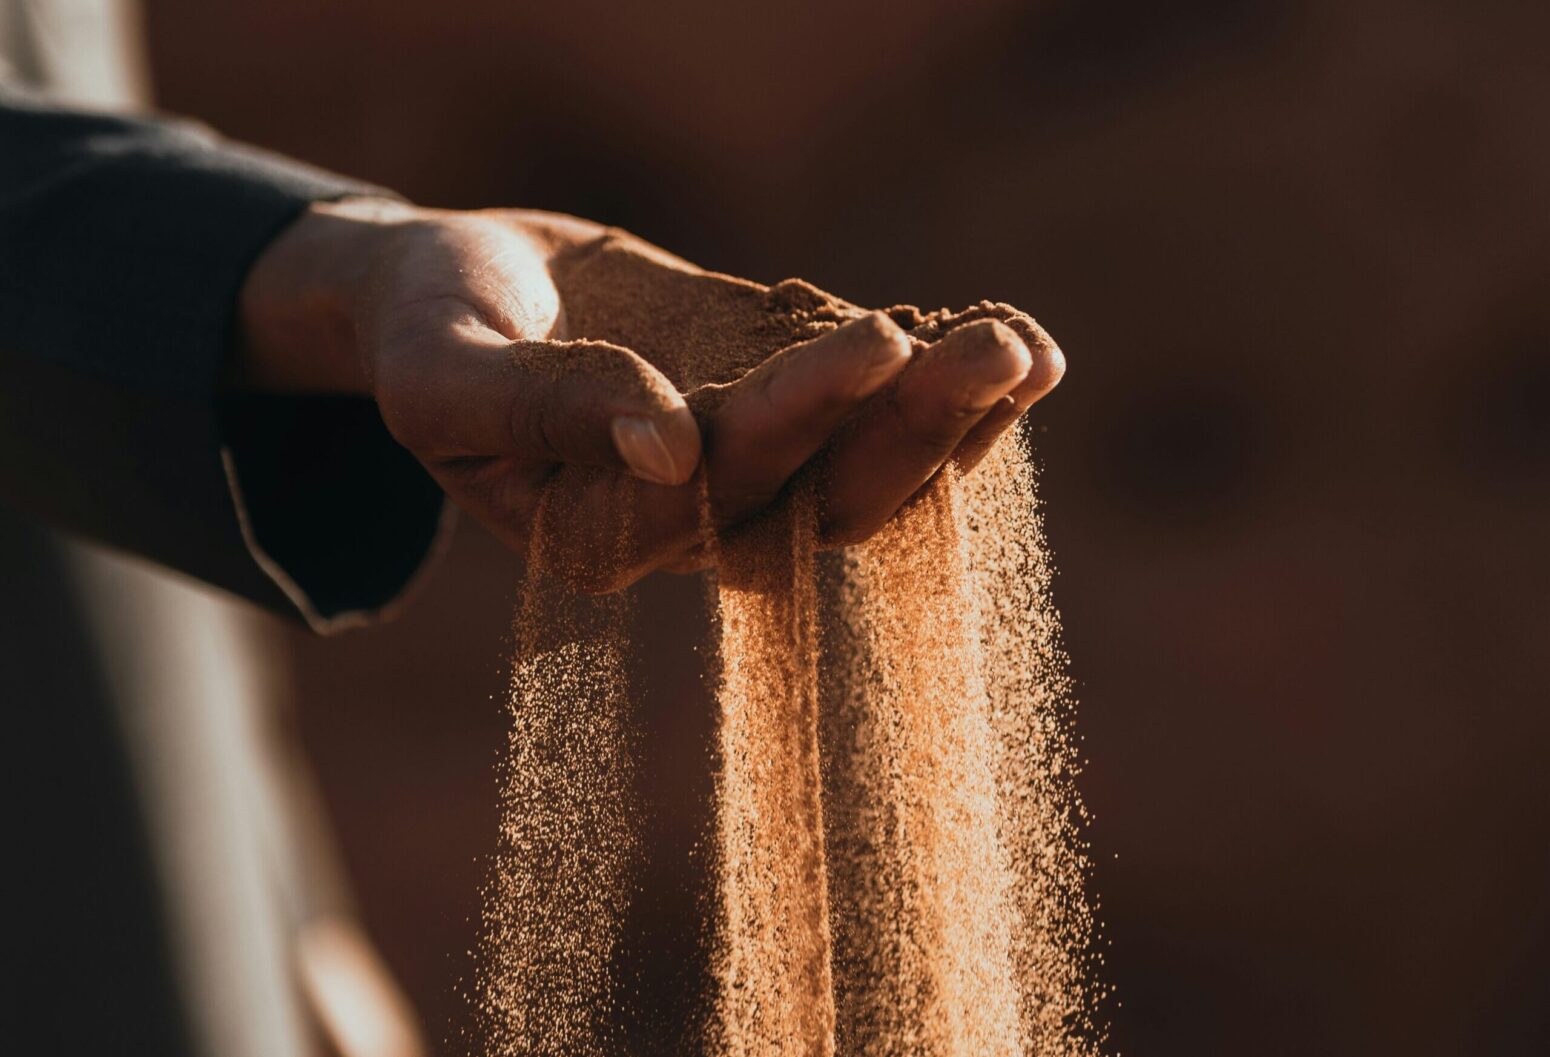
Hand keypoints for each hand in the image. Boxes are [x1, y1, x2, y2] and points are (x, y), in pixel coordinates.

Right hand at [238, 200, 1063, 590]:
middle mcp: (696, 523)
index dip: (801, 418)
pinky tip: (1018, 342)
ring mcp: (751, 465)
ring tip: (1025, 346)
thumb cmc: (429, 332)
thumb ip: (541, 407)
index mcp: (608, 537)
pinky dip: (945, 386)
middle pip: (825, 499)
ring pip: (871, 473)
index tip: (871, 338)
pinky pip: (876, 413)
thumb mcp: (447, 371)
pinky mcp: (783, 402)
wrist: (462, 286)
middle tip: (995, 348)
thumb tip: (667, 444)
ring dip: (954, 417)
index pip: (722, 489)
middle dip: (915, 426)